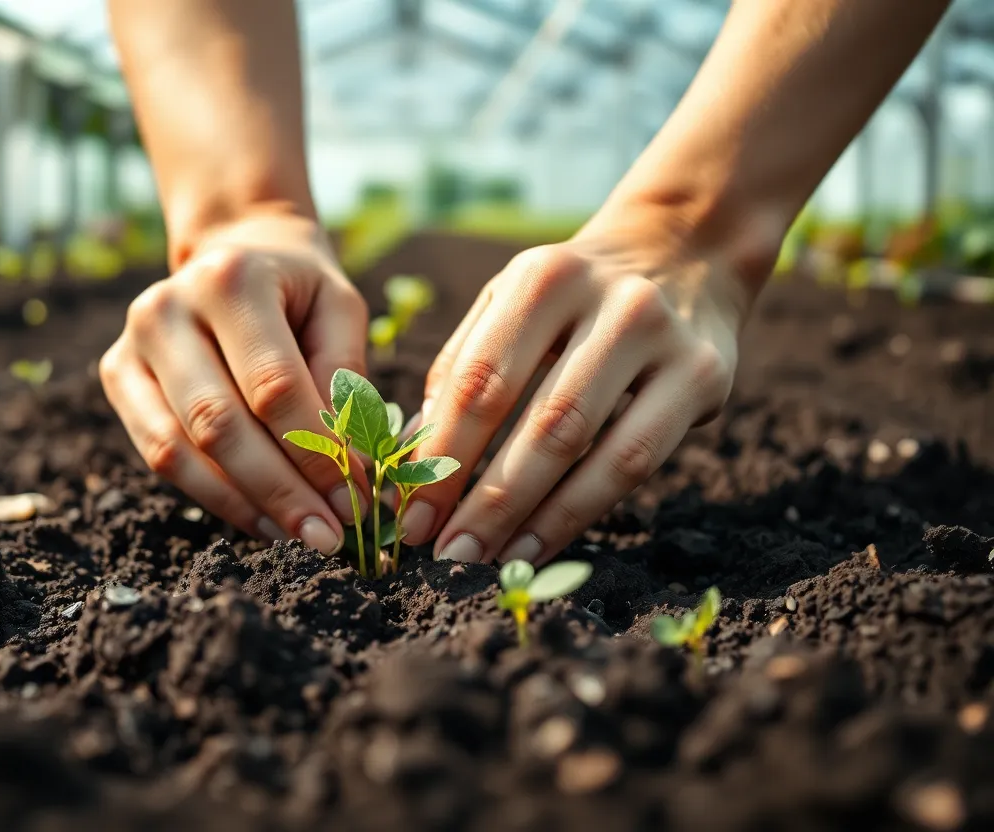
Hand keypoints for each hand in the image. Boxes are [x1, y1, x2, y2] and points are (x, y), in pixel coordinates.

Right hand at [100, 213, 368, 553]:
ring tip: (298, 536)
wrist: (236, 254)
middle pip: (220, 424)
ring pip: (180, 450)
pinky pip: (159, 455)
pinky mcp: (116, 376)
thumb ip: (344, 375)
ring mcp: (131, 344)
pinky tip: (260, 519)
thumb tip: (348, 465)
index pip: (273, 385)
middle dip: (281, 490)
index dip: (317, 451)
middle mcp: (166, 308)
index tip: (358, 498)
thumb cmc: (298, 290)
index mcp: (230, 279)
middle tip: (330, 537)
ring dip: (245, 505)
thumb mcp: (339, 309)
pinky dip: (212, 497)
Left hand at [401, 209, 761, 564]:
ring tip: (485, 562)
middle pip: (539, 421)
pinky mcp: (705, 378)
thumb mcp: (510, 300)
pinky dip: (579, 512)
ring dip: (530, 517)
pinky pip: (635, 462)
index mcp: (544, 278)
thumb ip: (462, 365)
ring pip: (590, 448)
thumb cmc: (572, 294)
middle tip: (444, 555)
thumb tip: (416, 453)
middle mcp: (611, 304)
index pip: (481, 380)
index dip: (443, 455)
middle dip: (485, 499)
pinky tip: (538, 546)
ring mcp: (664, 341)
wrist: (683, 250)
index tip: (410, 515)